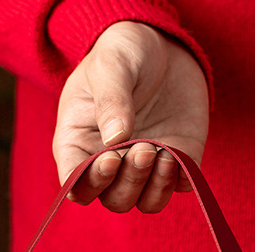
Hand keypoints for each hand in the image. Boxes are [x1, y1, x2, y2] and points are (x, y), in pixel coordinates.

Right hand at [52, 21, 209, 212]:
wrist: (162, 46)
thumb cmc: (123, 52)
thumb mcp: (112, 64)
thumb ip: (111, 99)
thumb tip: (115, 138)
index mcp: (79, 143)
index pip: (76, 183)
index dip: (92, 181)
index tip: (111, 157)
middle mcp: (110, 163)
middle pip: (113, 199)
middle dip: (130, 181)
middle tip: (144, 148)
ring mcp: (144, 167)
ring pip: (145, 202)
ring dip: (154, 187)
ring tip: (163, 153)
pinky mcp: (176, 162)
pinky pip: (177, 188)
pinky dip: (179, 181)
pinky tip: (179, 157)